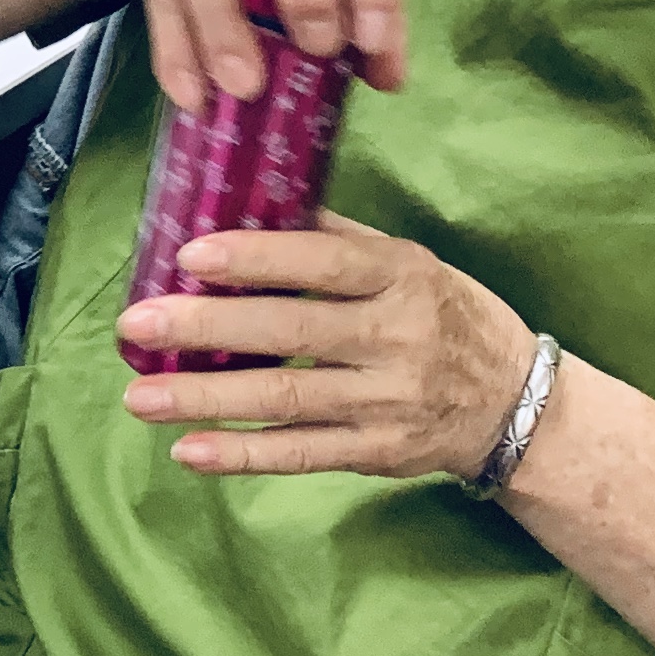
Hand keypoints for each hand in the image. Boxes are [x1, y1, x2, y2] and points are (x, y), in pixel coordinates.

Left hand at [113, 212, 537, 479]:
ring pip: (284, 399)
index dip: (257, 257)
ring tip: (138, 398)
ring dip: (205, 399)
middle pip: (290, 330)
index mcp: (403, 275)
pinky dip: (242, 455)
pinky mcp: (378, 452)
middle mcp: (397, 337)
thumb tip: (255, 200)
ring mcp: (387, 400)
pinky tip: (187, 451)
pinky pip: (301, 454)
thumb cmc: (447, 316)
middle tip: (135, 325)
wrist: (519, 405)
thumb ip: (340, 239)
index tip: (189, 255)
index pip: (324, 261)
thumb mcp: (412, 263)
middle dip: (205, 327)